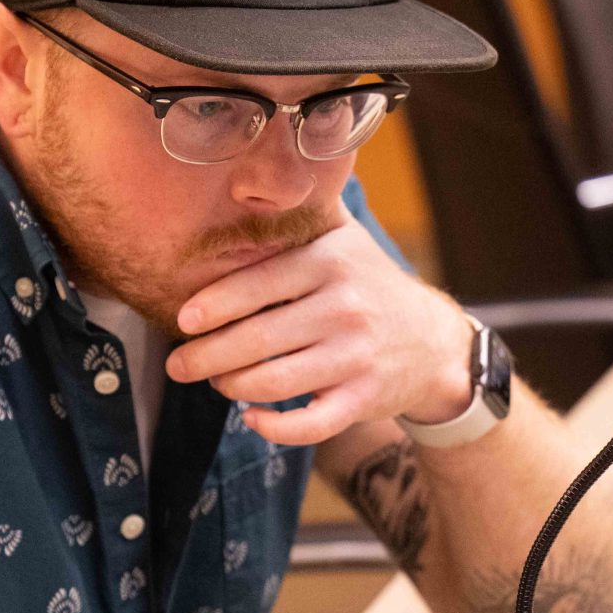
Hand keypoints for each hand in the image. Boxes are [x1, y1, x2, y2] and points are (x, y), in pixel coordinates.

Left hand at [167, 216, 476, 446]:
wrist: (434, 342)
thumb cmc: (368, 287)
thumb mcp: (343, 242)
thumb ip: (298, 219)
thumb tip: (237, 184)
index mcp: (332, 262)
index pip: (262, 283)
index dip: (216, 303)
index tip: (184, 319)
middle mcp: (346, 307)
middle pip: (260, 338)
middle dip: (207, 356)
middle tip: (178, 366)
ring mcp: (357, 356)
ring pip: (275, 381)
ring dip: (232, 386)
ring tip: (215, 382)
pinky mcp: (365, 399)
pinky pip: (311, 424)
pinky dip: (275, 428)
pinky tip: (252, 418)